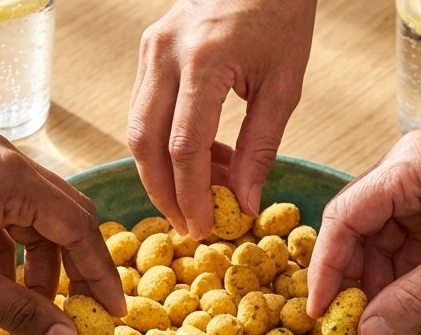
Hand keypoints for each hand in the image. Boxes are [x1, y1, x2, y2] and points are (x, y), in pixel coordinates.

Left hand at [0, 133, 124, 334]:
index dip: (99, 274)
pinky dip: (7, 257)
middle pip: (63, 219)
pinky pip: (4, 218)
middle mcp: (2, 159)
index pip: (78, 226)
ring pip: (33, 222)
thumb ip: (23, 312)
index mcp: (10, 175)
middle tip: (82, 317)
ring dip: (35, 270)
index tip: (112, 313)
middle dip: (72, 273)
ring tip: (24, 316)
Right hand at [128, 0, 315, 238]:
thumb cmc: (281, 13)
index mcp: (203, 61)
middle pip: (145, 143)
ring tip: (199, 196)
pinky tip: (199, 159)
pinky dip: (164, 144)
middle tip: (189, 225)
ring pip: (136, 129)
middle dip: (164, 193)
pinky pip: (143, 110)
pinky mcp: (148, 50)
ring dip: (162, 172)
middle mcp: (165, 54)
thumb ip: (261, 146)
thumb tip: (244, 201)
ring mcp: (150, 49)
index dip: (190, 195)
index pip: (184, 147)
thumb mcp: (284, 84)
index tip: (203, 227)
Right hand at [306, 132, 420, 334]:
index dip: (327, 267)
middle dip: (352, 277)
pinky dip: (399, 273)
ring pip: (376, 238)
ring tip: (379, 320)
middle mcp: (406, 168)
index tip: (320, 309)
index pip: (345, 216)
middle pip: (355, 227)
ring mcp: (419, 184)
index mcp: (409, 167)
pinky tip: (401, 304)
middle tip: (347, 323)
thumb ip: (412, 300)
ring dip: (376, 280)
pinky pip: (400, 240)